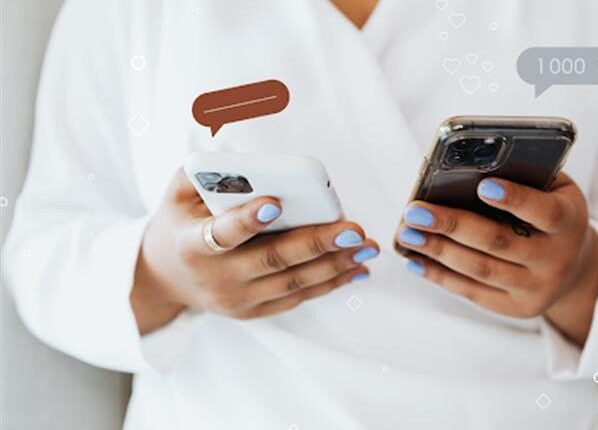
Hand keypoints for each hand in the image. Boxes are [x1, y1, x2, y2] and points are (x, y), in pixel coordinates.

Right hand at [131, 170, 377, 333]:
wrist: (164, 278)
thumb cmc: (179, 223)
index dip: (247, 220)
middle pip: (271, 261)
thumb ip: (206, 169)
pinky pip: (298, 298)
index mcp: (193, 245)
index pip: (221, 235)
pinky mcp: (255, 311)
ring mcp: (238, 300)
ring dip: (335, 265)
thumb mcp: (178, 193)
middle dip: (316, 244)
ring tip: (366, 245)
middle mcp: (217, 278)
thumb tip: (240, 142)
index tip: (276, 202)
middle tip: (353, 229)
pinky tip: (357, 267)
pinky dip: (330, 283)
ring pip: (292, 283)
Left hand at [396, 174, 597, 344]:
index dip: (515, 199)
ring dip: (438, 251)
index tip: (483, 185)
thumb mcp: (552, 188)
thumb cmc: (551, 211)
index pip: (544, 212)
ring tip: (407, 233)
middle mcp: (557, 260)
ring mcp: (536, 289)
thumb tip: (466, 167)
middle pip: (499, 242)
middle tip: (415, 211)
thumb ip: (523, 176)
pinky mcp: (515, 308)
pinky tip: (415, 259)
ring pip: (480, 269)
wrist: (575, 267)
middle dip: (452, 225)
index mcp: (569, 222)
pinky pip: (471, 291)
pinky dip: (440, 275)